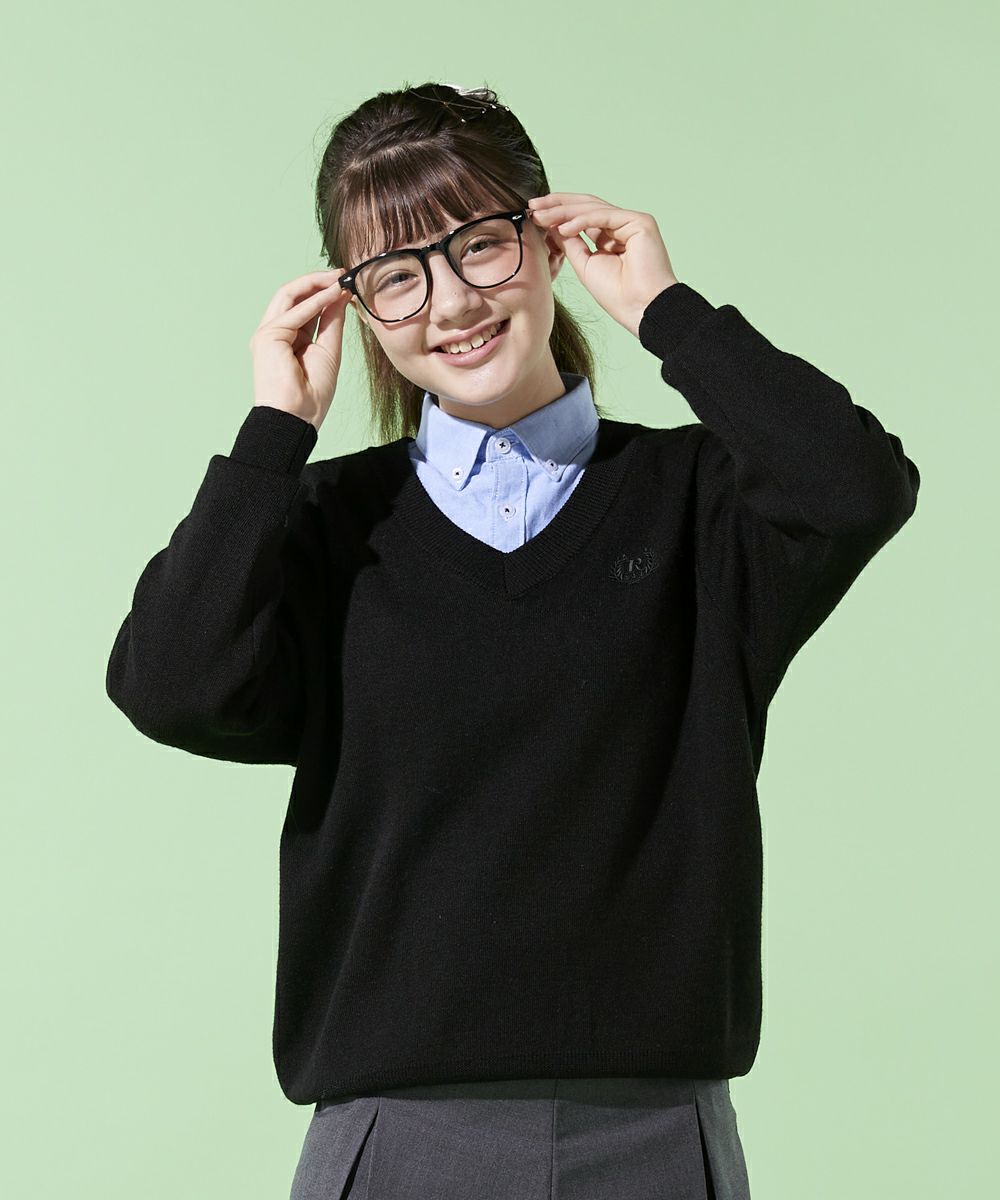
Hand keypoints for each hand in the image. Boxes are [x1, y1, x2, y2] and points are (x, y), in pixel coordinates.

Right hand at [249, 269, 352, 430]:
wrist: (297, 420)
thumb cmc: (311, 396)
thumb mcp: (328, 351)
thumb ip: (331, 321)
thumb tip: (341, 294)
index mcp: (288, 341)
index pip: (304, 308)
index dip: (323, 293)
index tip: (345, 284)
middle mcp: (275, 335)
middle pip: (293, 297)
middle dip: (318, 282)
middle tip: (342, 274)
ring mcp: (268, 335)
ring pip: (289, 296)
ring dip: (315, 284)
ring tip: (338, 277)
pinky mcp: (268, 337)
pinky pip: (294, 312)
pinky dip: (315, 300)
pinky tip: (333, 293)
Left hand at [527, 193, 678, 338]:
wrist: (642, 309)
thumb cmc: (618, 296)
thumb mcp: (585, 265)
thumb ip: (570, 243)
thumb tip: (551, 224)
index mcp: (610, 236)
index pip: (581, 216)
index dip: (557, 213)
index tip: (533, 214)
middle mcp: (622, 225)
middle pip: (586, 207)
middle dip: (557, 205)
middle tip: (532, 206)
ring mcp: (632, 222)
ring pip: (592, 208)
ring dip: (564, 211)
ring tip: (541, 216)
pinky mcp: (640, 222)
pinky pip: (604, 216)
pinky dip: (581, 220)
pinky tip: (562, 227)